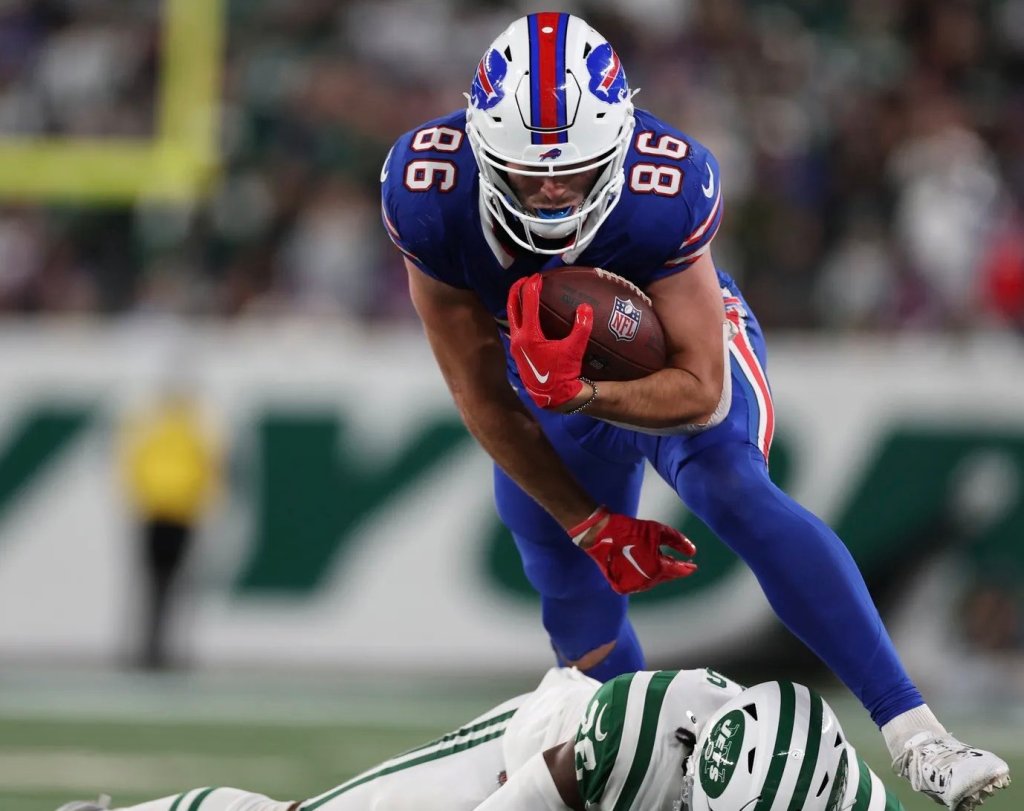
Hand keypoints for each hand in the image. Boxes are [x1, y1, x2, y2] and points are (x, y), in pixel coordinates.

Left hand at [507, 273, 592, 408]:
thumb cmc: (563, 374)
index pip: (528, 301)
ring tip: (524, 294)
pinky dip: (520, 317)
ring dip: (516, 303)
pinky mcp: (517, 352)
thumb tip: (585, 308)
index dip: (532, 286)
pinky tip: (529, 318)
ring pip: (511, 317)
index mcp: (529, 335)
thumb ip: (581, 328)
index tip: (538, 276)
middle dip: (516, 289)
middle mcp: (517, 338)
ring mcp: (515, 346)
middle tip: (524, 279)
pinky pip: (515, 328)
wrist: (552, 397)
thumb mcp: (574, 350)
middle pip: (511, 306)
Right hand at [569, 507, 696, 594]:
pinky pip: (638, 583)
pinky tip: (641, 565)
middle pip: (665, 576)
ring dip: (656, 572)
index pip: (678, 571)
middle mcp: (647, 582)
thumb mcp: (658, 530)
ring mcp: (633, 586)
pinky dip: (642, 575)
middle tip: (673, 560)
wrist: (601, 535)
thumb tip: (692, 551)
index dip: (687, 567)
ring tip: (654, 559)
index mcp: (657, 568)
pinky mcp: (622, 587)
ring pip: (652, 581)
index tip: (693, 566)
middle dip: (670, 568)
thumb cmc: (631, 530)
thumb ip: (678, 541)